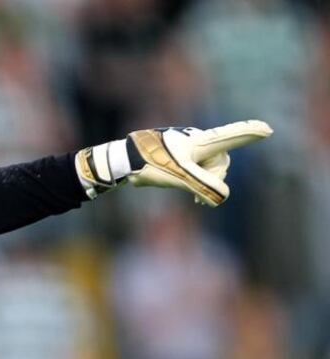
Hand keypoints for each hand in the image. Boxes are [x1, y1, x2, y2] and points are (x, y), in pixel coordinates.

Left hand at [75, 120, 272, 205]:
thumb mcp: (179, 177)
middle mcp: (197, 141)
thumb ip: (203, 185)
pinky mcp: (178, 155)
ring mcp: (188, 147)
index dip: (248, 133)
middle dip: (213, 180)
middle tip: (199, 199)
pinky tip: (194, 198)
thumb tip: (223, 196)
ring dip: (203, 183)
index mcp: (200, 142)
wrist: (123, 161)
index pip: (230, 136)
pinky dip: (197, 182)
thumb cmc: (150, 165)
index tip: (266, 129)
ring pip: (208, 167)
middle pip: (220, 161)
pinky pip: (197, 169)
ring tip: (195, 200)